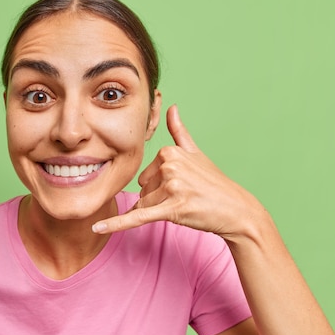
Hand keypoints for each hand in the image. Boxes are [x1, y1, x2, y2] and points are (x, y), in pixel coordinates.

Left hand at [92, 105, 266, 236]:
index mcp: (169, 151)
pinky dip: (118, 224)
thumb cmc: (214, 183)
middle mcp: (169, 165)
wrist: (236, 210)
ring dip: (162, 211)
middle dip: (159, 200)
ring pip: (146, 205)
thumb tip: (172, 106)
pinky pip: (138, 216)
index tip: (180, 186)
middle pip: (143, 190)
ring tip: (187, 206)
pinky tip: (98, 228)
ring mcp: (172, 186)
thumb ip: (179, 132)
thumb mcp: (196, 153)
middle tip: (185, 198)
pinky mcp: (173, 208)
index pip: (144, 175)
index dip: (159, 186)